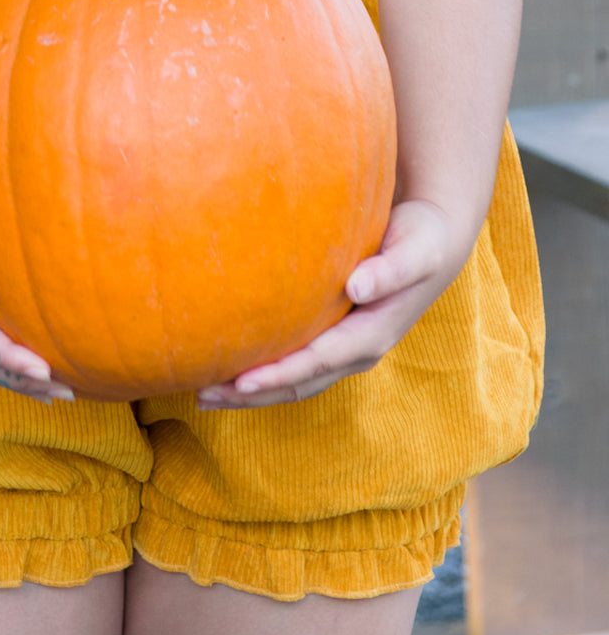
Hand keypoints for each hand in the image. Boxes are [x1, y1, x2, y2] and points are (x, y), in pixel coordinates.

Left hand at [196, 200, 467, 409]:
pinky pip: (296, 366)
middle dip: (252, 394)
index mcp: (373, 334)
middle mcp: (358, 351)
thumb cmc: (420, 240)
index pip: (317, 361)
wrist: (431, 245)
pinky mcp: (335, 340)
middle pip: (299, 383)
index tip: (241, 381)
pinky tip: (230, 370)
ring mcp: (346, 351)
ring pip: (294, 382)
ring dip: (251, 392)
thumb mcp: (415, 250)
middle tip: (203, 394)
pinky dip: (263, 374)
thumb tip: (358, 285)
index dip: (280, 374)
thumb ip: (391, 269)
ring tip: (204, 393)